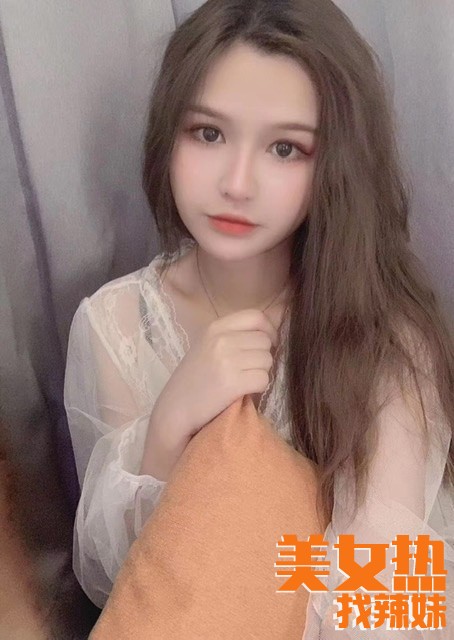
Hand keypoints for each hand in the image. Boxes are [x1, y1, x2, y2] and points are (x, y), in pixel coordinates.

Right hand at [141, 309, 277, 478]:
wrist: (175, 409)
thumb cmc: (194, 379)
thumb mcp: (209, 346)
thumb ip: (236, 335)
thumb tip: (278, 323)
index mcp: (215, 327)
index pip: (256, 317)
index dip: (269, 330)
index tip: (267, 344)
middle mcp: (221, 339)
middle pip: (265, 341)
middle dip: (263, 357)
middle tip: (248, 370)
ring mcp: (226, 360)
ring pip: (267, 360)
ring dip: (261, 373)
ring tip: (242, 381)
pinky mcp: (232, 382)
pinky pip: (264, 379)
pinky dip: (258, 388)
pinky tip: (242, 392)